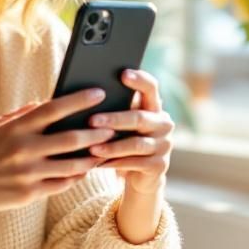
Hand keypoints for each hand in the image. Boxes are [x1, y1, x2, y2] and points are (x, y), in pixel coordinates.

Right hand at [0, 88, 115, 214]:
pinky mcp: (30, 193)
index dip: (79, 100)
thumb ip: (25, 114)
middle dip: (97, 132)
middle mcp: (23, 148)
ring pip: (73, 165)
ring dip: (93, 158)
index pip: (54, 108)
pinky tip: (85, 170)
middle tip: (113, 127)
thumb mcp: (0, 128)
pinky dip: (77, 176)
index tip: (99, 94)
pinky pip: (63, 183)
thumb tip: (48, 102)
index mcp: (17, 127)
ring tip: (105, 151)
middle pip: (71, 138)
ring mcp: (28, 172)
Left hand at [86, 69, 173, 194]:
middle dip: (114, 119)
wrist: (138, 175)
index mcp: (154, 107)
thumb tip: (84, 96)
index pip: (151, 88)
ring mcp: (164, 146)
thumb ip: (113, 108)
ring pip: (136, 144)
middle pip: (140, 118)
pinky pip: (136, 164)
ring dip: (112, 146)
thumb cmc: (122, 141)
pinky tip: (98, 163)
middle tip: (91, 120)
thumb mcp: (120, 124)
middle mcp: (163, 124)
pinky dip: (116, 163)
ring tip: (91, 148)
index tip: (122, 74)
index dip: (139, 80)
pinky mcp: (160, 166)